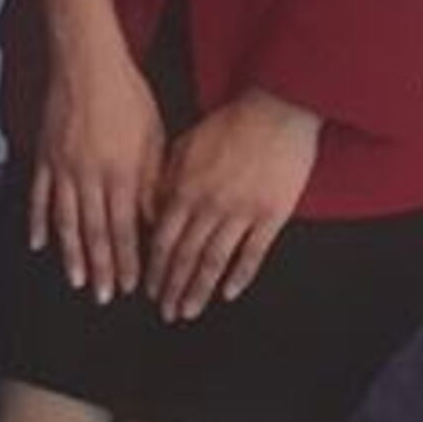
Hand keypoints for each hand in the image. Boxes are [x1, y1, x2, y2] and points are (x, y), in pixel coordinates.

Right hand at [28, 36, 165, 304]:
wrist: (86, 63)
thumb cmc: (127, 95)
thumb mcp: (154, 137)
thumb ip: (153, 180)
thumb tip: (155, 217)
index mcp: (123, 172)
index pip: (126, 227)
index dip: (129, 259)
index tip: (132, 285)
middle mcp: (90, 176)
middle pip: (95, 231)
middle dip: (102, 267)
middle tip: (104, 296)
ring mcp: (62, 168)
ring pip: (66, 220)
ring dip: (71, 254)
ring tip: (76, 280)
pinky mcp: (43, 156)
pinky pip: (38, 195)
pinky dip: (38, 221)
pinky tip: (38, 243)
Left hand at [145, 89, 320, 321]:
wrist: (275, 111)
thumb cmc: (228, 124)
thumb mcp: (184, 147)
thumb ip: (166, 181)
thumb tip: (152, 210)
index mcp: (184, 189)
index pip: (162, 238)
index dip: (154, 267)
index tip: (148, 288)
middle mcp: (209, 206)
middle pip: (185, 256)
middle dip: (172, 287)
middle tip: (166, 310)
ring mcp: (241, 213)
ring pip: (214, 260)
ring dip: (199, 290)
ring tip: (190, 310)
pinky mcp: (272, 215)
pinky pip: (252, 253)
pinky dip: (239, 276)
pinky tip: (228, 293)